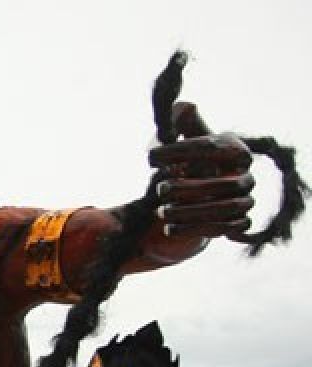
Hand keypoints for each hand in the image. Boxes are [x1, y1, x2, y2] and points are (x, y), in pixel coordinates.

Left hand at [149, 103, 254, 238]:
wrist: (192, 198)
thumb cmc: (184, 163)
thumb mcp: (179, 141)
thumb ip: (178, 123)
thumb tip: (182, 107)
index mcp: (234, 149)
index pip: (213, 147)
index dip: (180, 151)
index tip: (149, 157)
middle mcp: (246, 175)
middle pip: (227, 183)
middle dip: (189, 187)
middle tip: (159, 188)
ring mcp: (245, 200)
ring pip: (227, 208)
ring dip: (190, 211)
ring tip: (161, 211)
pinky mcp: (238, 223)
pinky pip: (224, 229)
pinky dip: (194, 229)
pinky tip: (169, 228)